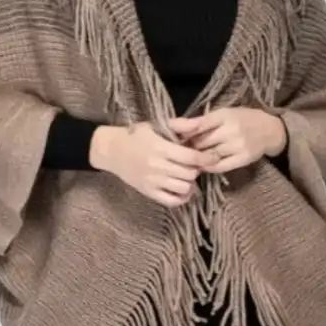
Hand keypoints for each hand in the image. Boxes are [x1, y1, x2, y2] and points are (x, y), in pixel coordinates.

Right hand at [94, 121, 214, 207]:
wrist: (111, 150)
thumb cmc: (136, 135)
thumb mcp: (156, 125)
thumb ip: (179, 125)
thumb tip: (200, 124)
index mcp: (160, 148)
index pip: (191, 157)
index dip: (206, 158)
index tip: (214, 157)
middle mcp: (157, 166)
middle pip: (189, 174)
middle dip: (197, 169)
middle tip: (195, 164)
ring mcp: (153, 181)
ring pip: (183, 188)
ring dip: (190, 182)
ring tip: (187, 175)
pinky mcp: (148, 192)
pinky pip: (172, 201)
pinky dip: (182, 197)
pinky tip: (183, 189)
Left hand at [167, 107, 285, 175]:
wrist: (269, 129)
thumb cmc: (241, 119)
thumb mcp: (223, 113)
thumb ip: (203, 121)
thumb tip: (176, 128)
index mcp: (225, 115)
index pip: (199, 124)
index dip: (182, 128)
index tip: (168, 131)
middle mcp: (232, 130)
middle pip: (201, 142)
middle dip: (188, 146)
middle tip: (176, 149)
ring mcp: (238, 146)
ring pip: (208, 156)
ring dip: (196, 158)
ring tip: (187, 159)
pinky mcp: (243, 159)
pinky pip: (219, 167)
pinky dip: (208, 167)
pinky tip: (202, 166)